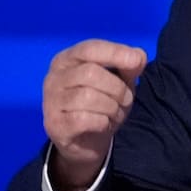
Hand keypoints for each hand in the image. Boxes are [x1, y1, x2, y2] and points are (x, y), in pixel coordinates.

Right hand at [43, 39, 146, 190]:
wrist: (87, 142)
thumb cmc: (102, 104)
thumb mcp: (120, 82)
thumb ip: (129, 67)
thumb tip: (139, 55)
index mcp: (67, 59)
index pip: (89, 48)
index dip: (115, 52)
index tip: (136, 61)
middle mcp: (54, 77)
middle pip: (91, 72)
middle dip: (118, 88)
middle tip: (125, 101)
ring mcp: (51, 101)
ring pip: (88, 96)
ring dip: (112, 107)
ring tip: (114, 113)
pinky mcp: (54, 125)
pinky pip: (84, 119)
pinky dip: (102, 122)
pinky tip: (103, 125)